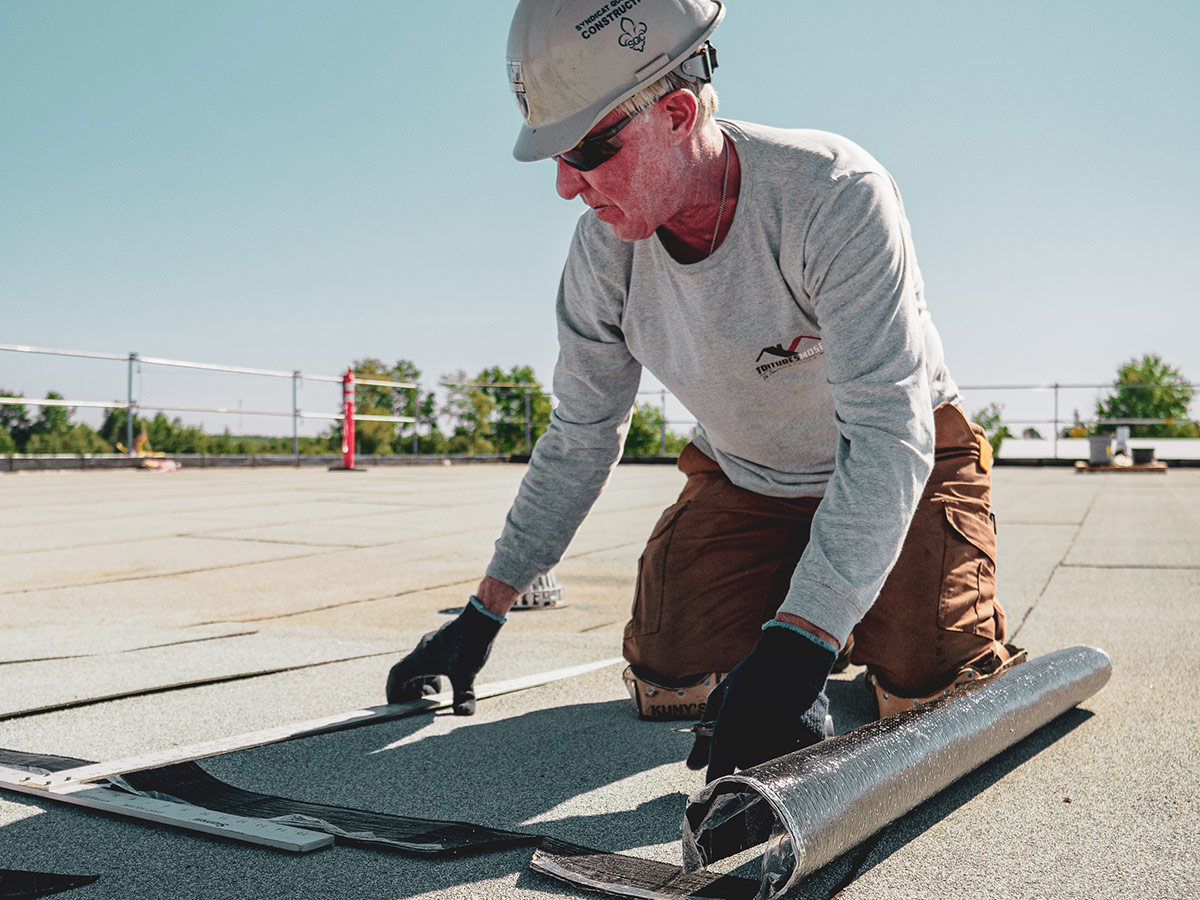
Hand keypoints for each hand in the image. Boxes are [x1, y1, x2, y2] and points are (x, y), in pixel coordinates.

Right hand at [385, 599, 504, 714]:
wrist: (482, 617)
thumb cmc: (470, 643)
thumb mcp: (465, 673)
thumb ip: (463, 696)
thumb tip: (463, 714)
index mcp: (421, 658)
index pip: (397, 675)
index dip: (393, 692)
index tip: (398, 705)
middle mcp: (423, 651)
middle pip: (406, 674)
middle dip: (410, 692)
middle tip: (420, 706)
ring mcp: (433, 647)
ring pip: (419, 668)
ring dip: (423, 684)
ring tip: (436, 696)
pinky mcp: (445, 645)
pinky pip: (431, 663)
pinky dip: (433, 675)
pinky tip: (448, 682)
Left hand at [686, 623, 835, 781]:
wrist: (793, 655)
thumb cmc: (750, 677)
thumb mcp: (721, 698)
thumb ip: (704, 735)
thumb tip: (691, 767)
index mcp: (733, 714)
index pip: (721, 763)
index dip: (716, 782)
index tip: (714, 794)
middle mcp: (760, 724)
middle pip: (748, 769)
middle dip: (744, 766)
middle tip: (748, 751)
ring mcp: (788, 730)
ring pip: (774, 767)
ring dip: (768, 761)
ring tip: (768, 737)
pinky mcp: (811, 734)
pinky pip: (797, 760)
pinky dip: (791, 755)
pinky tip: (788, 735)